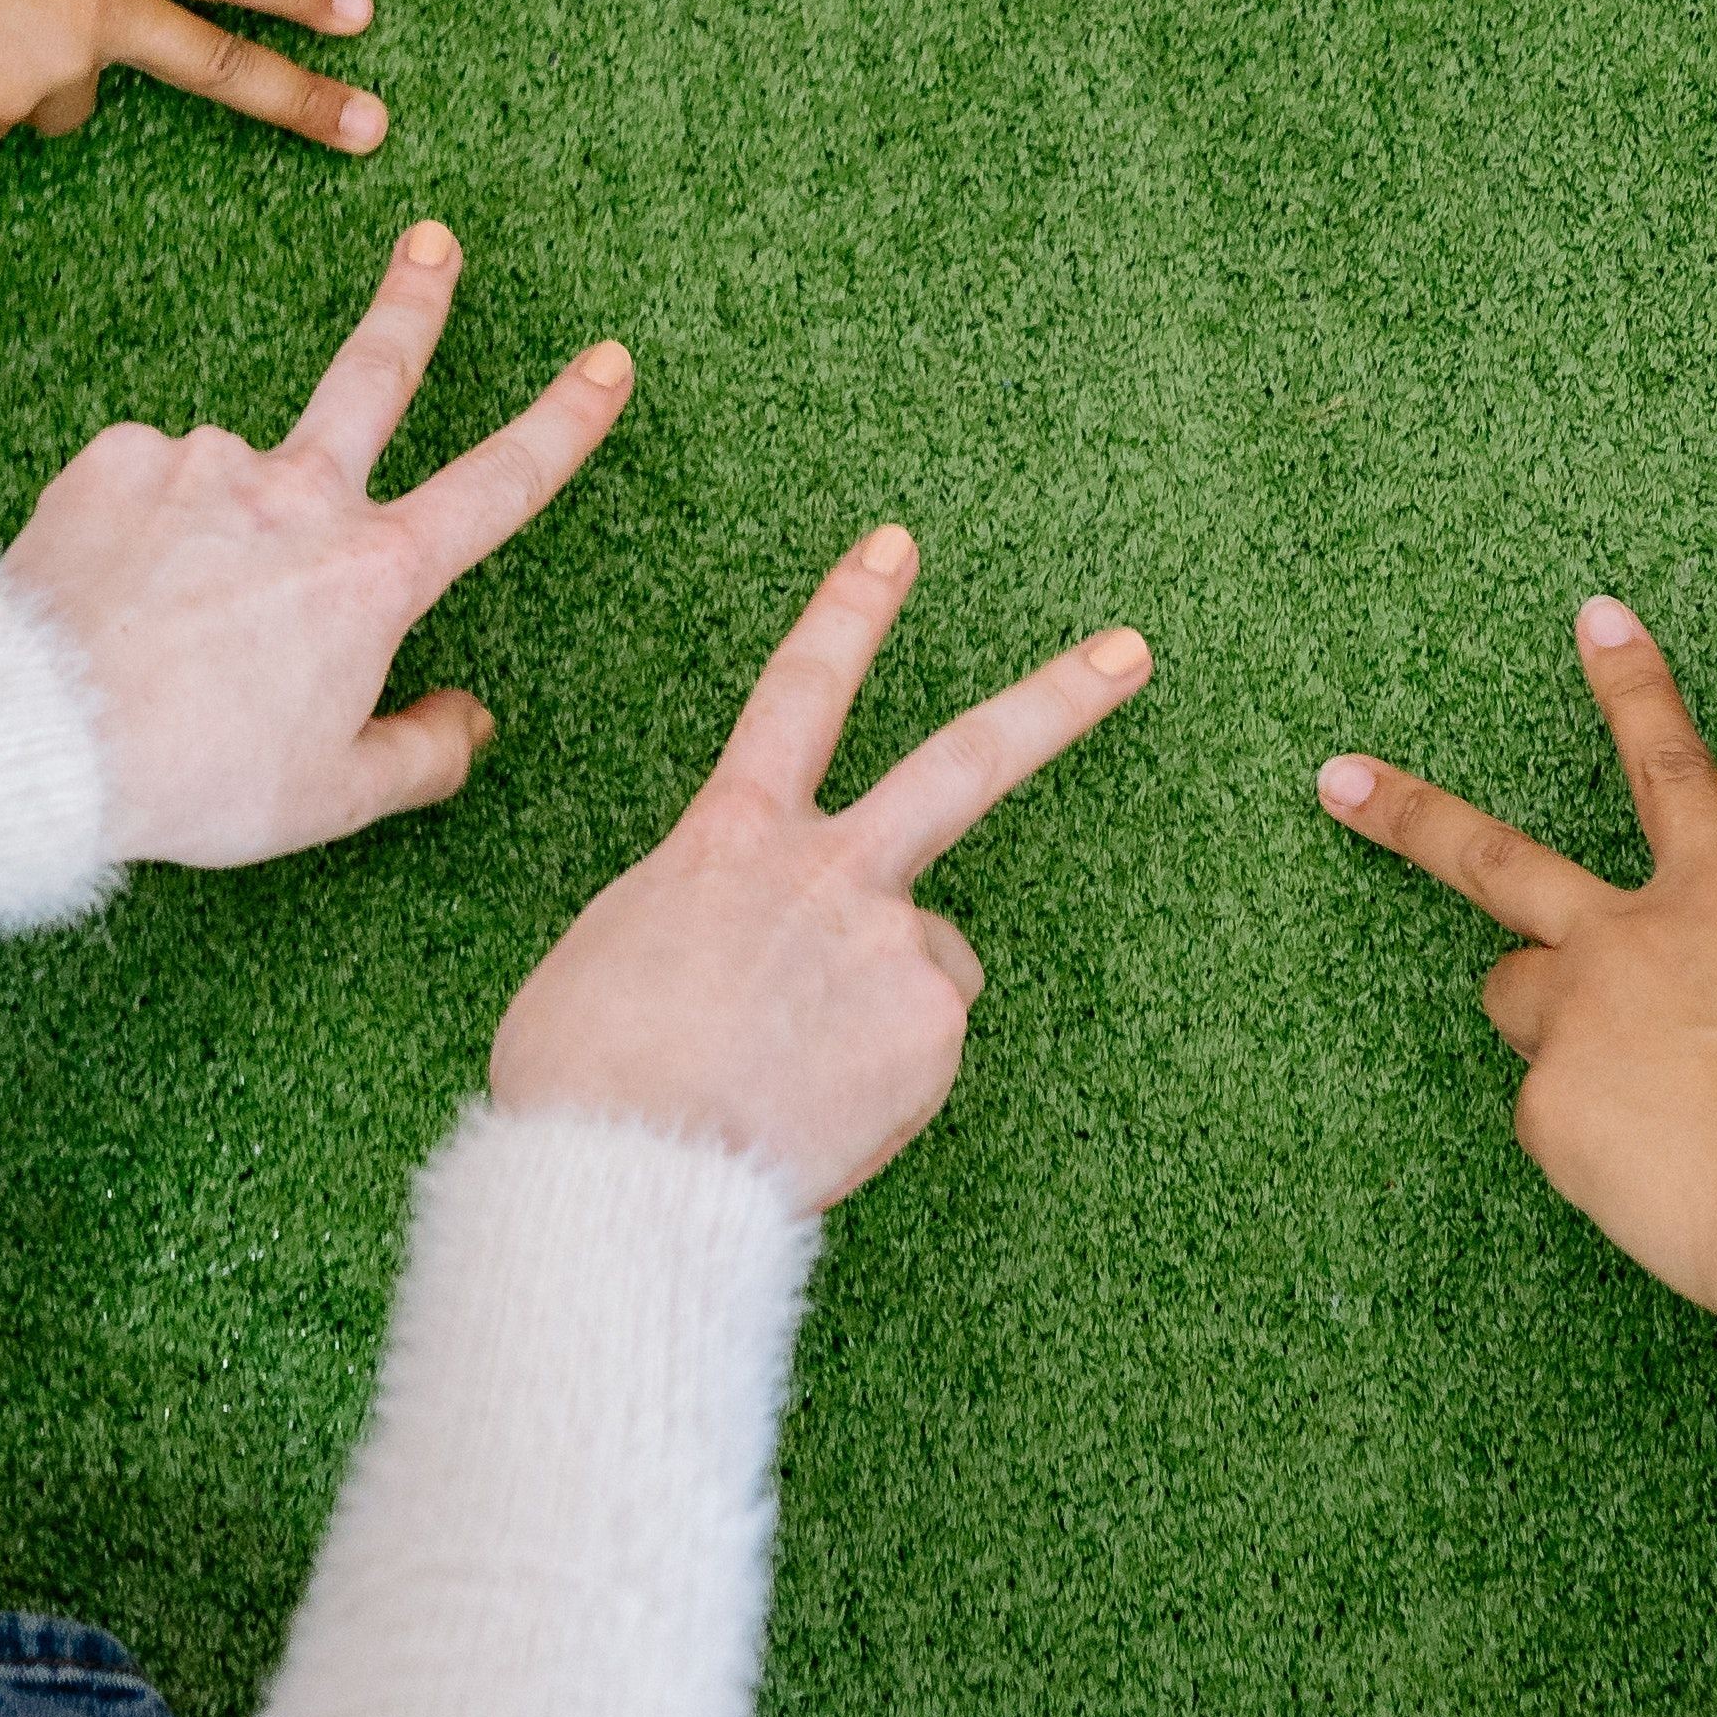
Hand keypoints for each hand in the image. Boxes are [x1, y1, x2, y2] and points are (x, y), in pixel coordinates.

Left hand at [8, 218, 637, 861]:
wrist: (39, 731)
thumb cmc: (196, 774)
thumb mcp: (332, 797)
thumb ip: (422, 754)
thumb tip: (469, 719)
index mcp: (373, 573)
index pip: (500, 483)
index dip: (565, 422)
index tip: (607, 363)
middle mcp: (300, 493)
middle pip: (377, 374)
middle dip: (416, 302)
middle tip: (433, 242)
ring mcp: (207, 462)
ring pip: (231, 485)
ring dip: (213, 530)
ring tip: (162, 624)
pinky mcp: (118, 458)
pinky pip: (145, 488)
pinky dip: (138, 532)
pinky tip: (110, 592)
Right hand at [487, 524, 1149, 1210]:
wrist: (628, 1170)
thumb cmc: (585, 1078)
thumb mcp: (614, 954)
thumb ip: (707, 921)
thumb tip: (747, 957)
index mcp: (733, 838)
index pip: (799, 690)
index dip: (849, 612)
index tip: (898, 547)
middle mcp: (831, 870)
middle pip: (965, 760)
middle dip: (1057, 700)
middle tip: (1131, 651)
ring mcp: (894, 944)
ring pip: (928, 959)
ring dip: (885, 1005)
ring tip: (798, 1072)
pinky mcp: (932, 1030)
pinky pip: (921, 1050)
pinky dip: (881, 1083)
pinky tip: (819, 1113)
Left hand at [1317, 596, 1716, 1319]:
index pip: (1672, 767)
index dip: (1633, 688)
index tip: (1595, 617)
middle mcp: (1632, 941)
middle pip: (1495, 859)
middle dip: (1408, 814)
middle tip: (1338, 780)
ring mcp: (1576, 1021)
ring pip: (1518, 1001)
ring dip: (1553, 1028)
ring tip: (1635, 1097)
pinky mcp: (1546, 1112)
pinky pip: (1554, 1120)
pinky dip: (1595, 1146)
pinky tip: (1658, 1182)